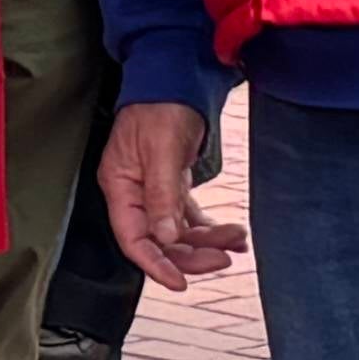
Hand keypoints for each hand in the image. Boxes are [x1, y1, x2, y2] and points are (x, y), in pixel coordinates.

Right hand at [100, 102, 236, 287]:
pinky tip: (232, 233)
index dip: (155, 265)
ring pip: (178, 232)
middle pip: (160, 241)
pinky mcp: (172, 185)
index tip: (180, 283)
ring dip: (208, 241)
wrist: (173, 75)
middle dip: (192, 255)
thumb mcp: (161, 148)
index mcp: (120, 186)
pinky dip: (210, 227)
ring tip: (238, 239)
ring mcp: (153, 191)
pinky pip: (189, 217)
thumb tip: (167, 237)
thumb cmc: (159, 105)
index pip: (133, 239)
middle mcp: (134, 194)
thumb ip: (163, 194)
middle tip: (224, 259)